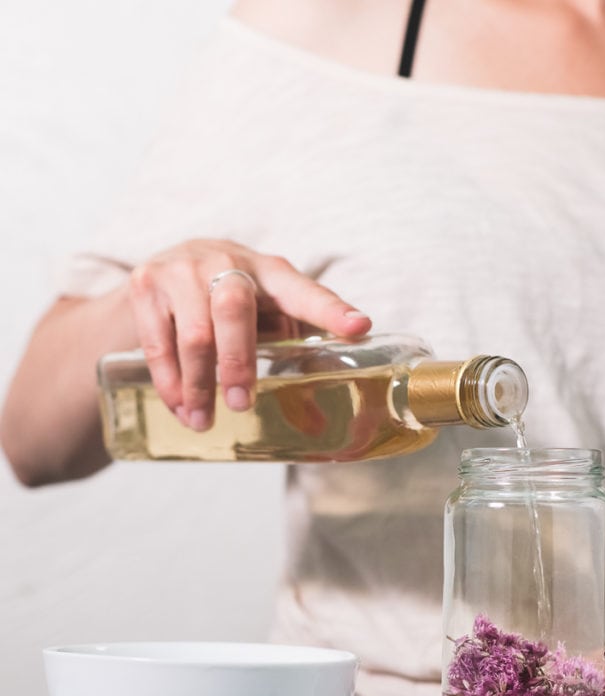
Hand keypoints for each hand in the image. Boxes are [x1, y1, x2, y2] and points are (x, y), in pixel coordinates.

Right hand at [127, 239, 370, 429]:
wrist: (160, 277)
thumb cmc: (226, 307)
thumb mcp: (261, 321)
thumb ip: (289, 359)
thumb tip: (318, 426)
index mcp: (269, 272)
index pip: (304, 290)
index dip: (331, 310)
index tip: (359, 327)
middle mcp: (226, 261)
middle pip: (233, 309)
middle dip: (237, 362)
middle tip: (241, 405)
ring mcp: (181, 269)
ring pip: (193, 333)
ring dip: (199, 385)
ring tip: (203, 421)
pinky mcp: (145, 285)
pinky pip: (158, 342)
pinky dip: (170, 382)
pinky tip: (180, 407)